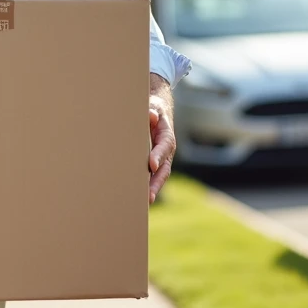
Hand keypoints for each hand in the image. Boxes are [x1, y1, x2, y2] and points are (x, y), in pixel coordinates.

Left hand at [148, 74, 175, 203]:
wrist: (158, 112)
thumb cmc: (153, 110)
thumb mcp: (153, 106)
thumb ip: (152, 111)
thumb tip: (151, 115)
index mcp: (167, 136)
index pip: (164, 147)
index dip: (158, 155)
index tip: (152, 165)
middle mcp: (166, 151)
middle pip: (164, 169)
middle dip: (157, 182)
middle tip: (149, 195)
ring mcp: (162, 159)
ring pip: (159, 176)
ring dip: (153, 189)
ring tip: (145, 202)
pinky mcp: (154, 163)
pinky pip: (153, 176)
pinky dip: (148, 186)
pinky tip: (140, 197)